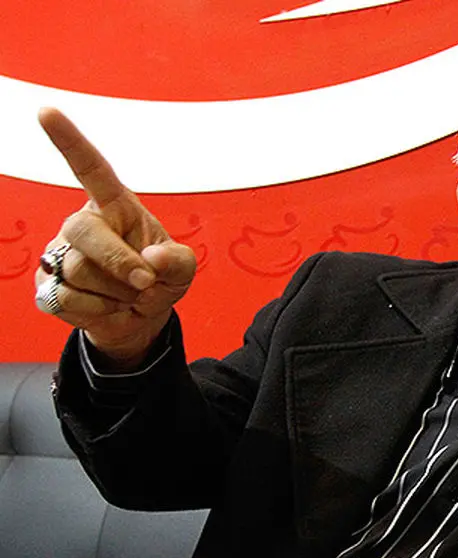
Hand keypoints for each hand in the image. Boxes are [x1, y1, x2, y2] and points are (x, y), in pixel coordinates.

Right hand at [34, 108, 195, 368]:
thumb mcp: (181, 270)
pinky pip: (69, 299)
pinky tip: (108, 307)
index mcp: (115, 207)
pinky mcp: (47, 283)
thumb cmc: (157, 280)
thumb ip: (178, 262)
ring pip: (80, 272)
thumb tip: (150, 259)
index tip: (47, 111)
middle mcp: (83, 224)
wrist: (138, 318)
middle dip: (120, 262)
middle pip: (85, 232)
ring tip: (128, 295)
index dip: (69, 140)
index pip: (91, 169)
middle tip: (145, 283)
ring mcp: (60, 253)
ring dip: (117, 294)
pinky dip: (100, 312)